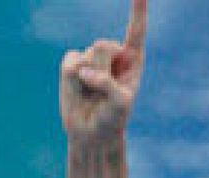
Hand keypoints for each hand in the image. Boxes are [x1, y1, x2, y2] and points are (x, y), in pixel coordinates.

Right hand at [59, 0, 147, 144]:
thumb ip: (106, 83)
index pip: (136, 29)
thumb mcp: (120, 103)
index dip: (138, 9)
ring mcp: (90, 58)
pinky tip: (79, 90)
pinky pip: (69, 63)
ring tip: (91, 94)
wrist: (91, 134)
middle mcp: (113, 54)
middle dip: (100, 71)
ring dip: (87, 80)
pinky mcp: (71, 65)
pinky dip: (72, 80)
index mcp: (132, 58)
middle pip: (102, 46)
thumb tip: (82, 70)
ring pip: (86, 56)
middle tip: (102, 92)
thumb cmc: (112, 118)